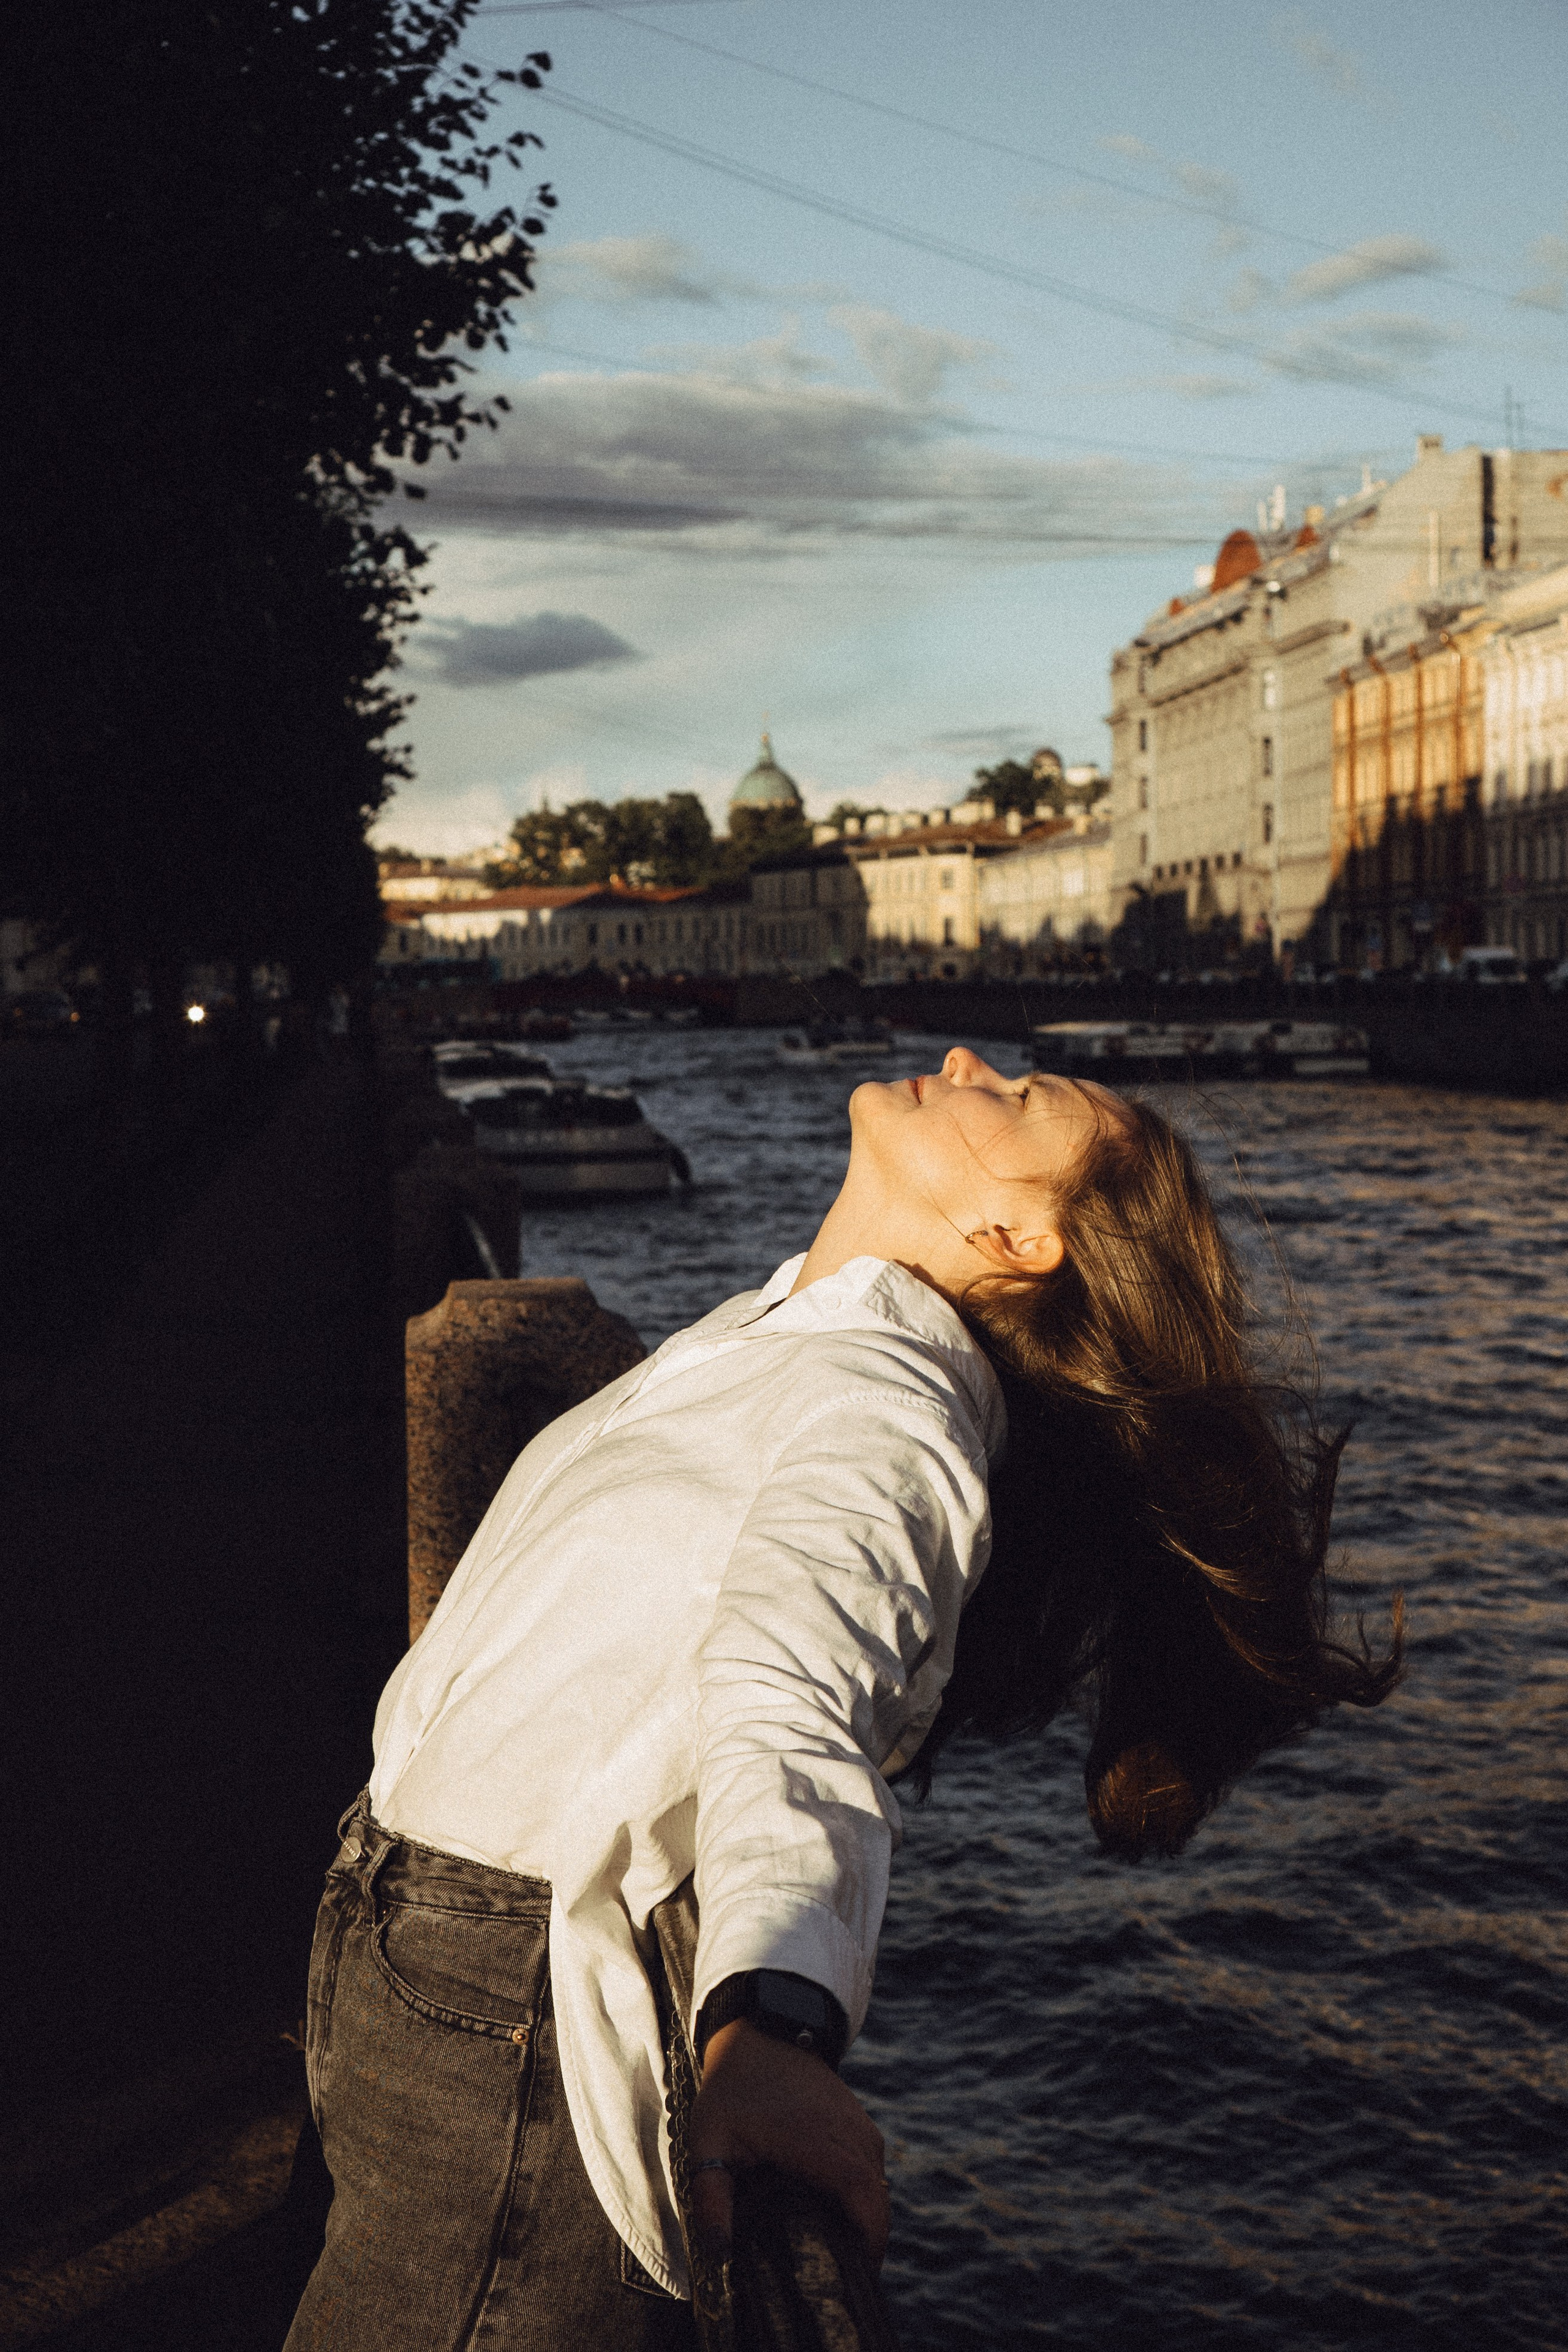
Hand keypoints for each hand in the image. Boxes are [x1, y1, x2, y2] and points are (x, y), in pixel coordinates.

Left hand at [688, 2019, 889, 2267]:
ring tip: (837, 2250)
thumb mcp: (709, 2141)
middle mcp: (846, 2131)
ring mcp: (857, 2123)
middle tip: (844, 2277)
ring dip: (867, 2217)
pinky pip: (873, 2166)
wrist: (761, 2032)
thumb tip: (718, 2253)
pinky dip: (865, 2193)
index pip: (862, 2194)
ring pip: (878, 2182)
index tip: (859, 2273)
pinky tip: (838, 2212)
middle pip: (878, 2197)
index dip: (870, 2237)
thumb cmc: (732, 2088)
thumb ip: (711, 2198)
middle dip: (869, 2241)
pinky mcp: (859, 2120)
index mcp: (813, 2139)